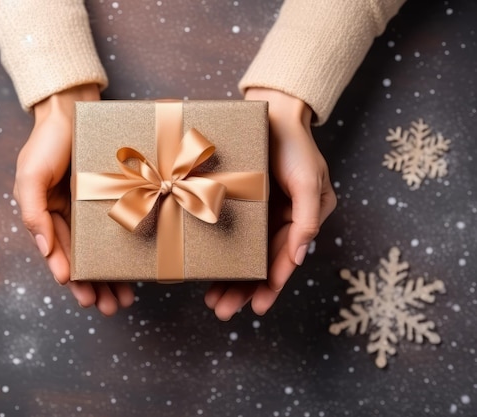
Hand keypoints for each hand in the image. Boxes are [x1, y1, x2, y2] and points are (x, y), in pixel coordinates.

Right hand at [13, 84, 133, 315]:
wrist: (71, 111)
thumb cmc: (46, 144)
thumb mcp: (29, 178)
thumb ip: (32, 213)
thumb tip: (44, 250)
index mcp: (49, 216)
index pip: (59, 255)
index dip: (70, 276)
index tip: (85, 295)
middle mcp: (72, 217)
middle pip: (83, 260)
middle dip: (95, 287)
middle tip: (110, 308)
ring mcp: (93, 209)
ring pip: (103, 251)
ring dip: (112, 277)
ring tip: (124, 301)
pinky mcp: (114, 197)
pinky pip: (121, 228)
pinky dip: (126, 250)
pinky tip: (136, 270)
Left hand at [204, 88, 336, 319]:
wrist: (273, 112)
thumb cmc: (296, 146)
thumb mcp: (309, 181)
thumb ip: (307, 219)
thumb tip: (300, 257)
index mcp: (299, 221)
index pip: (285, 261)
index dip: (272, 285)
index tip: (257, 306)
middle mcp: (278, 222)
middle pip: (260, 265)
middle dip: (243, 290)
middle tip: (222, 311)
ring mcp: (257, 215)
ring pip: (242, 255)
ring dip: (229, 279)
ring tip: (212, 301)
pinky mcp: (237, 203)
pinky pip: (228, 233)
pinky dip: (219, 252)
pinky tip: (206, 270)